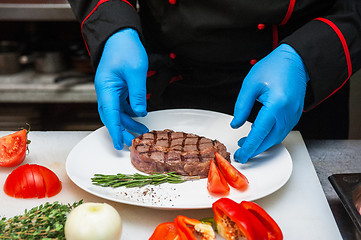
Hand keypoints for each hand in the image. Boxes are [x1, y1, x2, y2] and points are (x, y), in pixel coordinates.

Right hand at [95, 28, 148, 149]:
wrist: (120, 35)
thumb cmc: (125, 48)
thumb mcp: (136, 72)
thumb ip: (137, 94)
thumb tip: (140, 112)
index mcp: (106, 88)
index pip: (110, 115)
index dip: (115, 131)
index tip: (119, 144)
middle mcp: (106, 91)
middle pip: (112, 116)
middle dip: (122, 131)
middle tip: (133, 143)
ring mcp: (110, 89)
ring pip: (118, 111)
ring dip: (129, 122)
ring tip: (142, 131)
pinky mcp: (117, 87)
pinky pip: (122, 104)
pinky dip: (130, 112)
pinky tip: (139, 116)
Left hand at [231, 44, 308, 162]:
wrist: (296, 60)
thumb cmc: (275, 67)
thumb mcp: (251, 84)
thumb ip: (242, 106)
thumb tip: (236, 124)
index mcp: (276, 104)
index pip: (259, 133)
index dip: (249, 147)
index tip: (240, 155)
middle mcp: (288, 113)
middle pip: (269, 140)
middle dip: (255, 150)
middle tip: (241, 153)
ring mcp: (294, 115)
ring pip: (276, 138)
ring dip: (262, 144)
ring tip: (246, 143)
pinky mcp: (295, 115)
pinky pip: (282, 131)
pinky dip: (269, 137)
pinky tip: (258, 134)